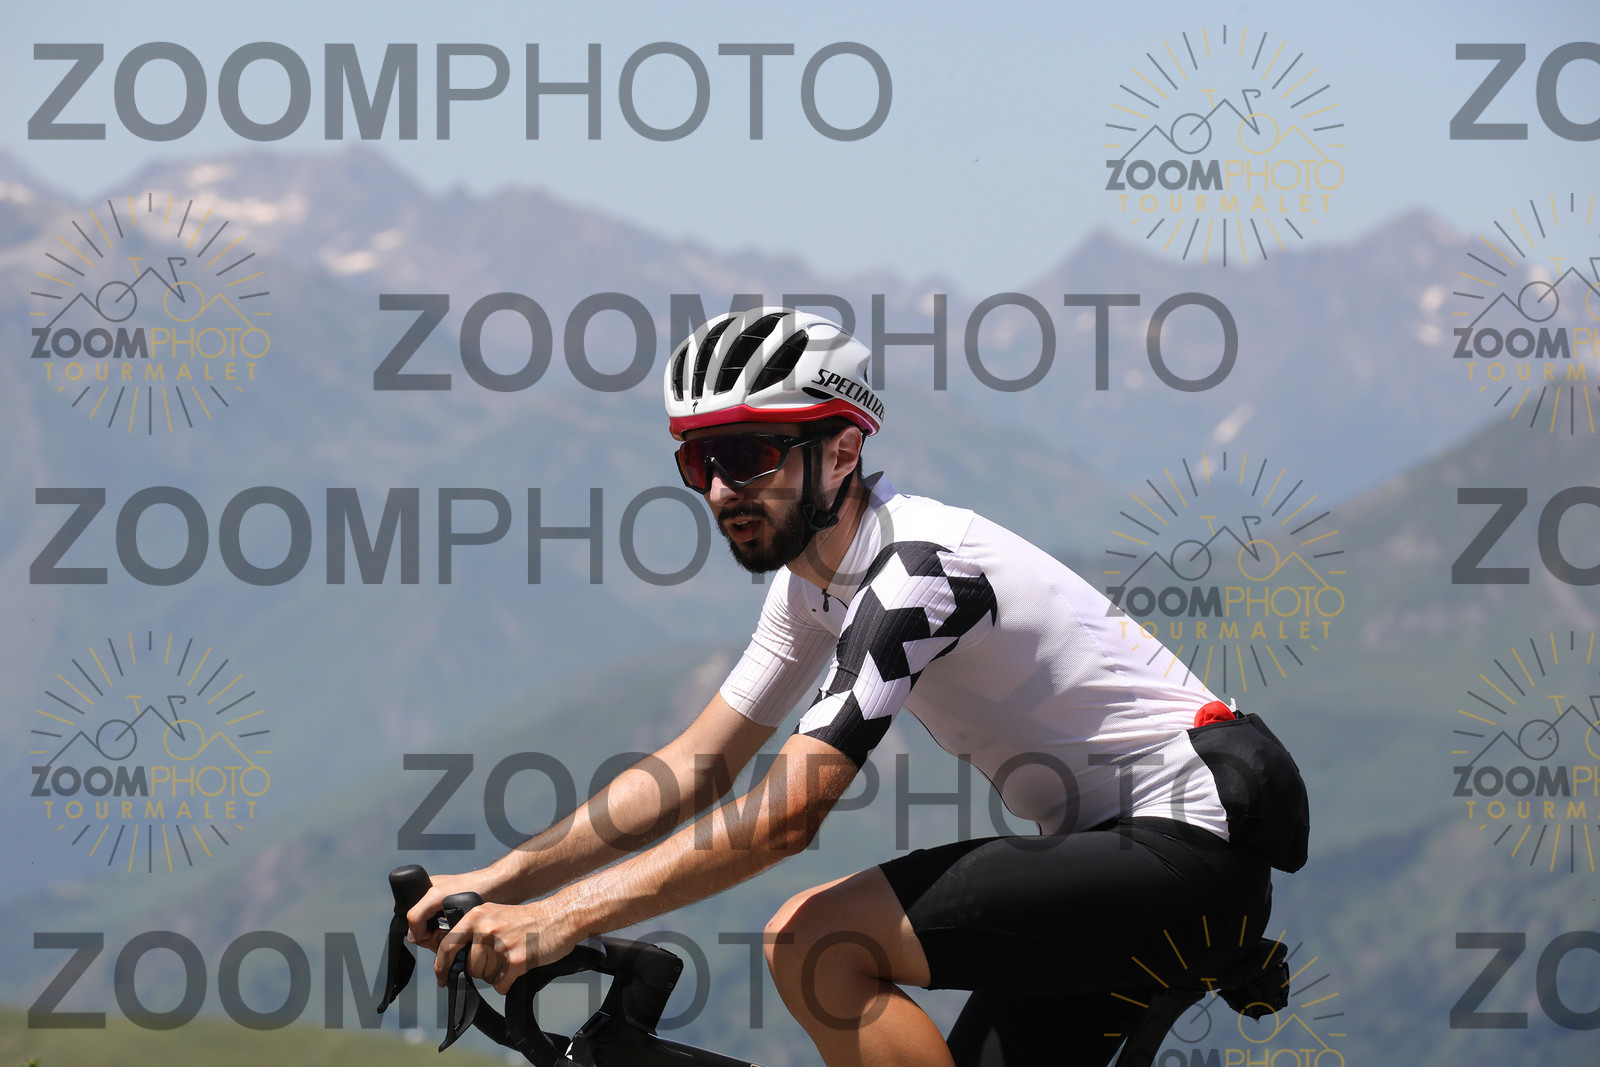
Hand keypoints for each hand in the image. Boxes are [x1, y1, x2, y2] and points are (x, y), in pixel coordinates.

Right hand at [404, 869, 501, 951]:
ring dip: (445, 941)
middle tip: (446, 935)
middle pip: (425, 934)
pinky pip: (452, 940)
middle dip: (434, 938)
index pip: (412, 922)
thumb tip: (412, 936)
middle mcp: (436, 906)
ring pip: (438, 939)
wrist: (502, 888)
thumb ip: (417, 914)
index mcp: (426, 895)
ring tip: (457, 935)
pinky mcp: (461, 924)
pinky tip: (464, 937)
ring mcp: (449, 916)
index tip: (431, 934)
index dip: (419, 931)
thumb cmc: (473, 885)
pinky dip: (455, 941)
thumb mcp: (437, 896)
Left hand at [430, 899, 578, 993]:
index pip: (447, 945)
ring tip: (510, 959)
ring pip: (484, 977)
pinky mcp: (515, 961)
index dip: (442, 966)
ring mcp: (500, 946)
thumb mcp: (495, 913)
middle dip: (481, 970)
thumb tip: (457, 958)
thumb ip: (475, 930)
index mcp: (477, 916)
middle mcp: (486, 929)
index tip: (443, 977)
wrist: (559, 917)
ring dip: (496, 975)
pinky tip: (517, 968)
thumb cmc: (528, 919)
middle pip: (469, 967)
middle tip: (497, 960)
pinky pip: (500, 985)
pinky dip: (507, 983)